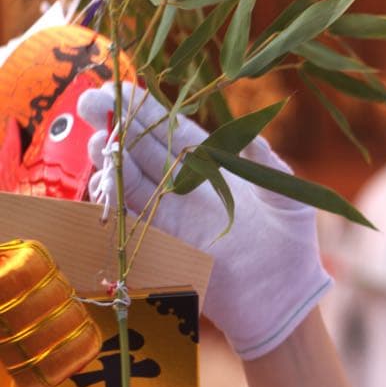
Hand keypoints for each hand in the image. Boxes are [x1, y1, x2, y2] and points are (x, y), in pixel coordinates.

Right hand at [77, 83, 330, 358]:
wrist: (285, 295)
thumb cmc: (293, 243)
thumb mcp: (286, 194)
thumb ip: (265, 160)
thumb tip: (250, 132)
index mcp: (216, 166)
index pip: (175, 131)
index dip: (149, 112)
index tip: (124, 90)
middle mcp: (189, 187)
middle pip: (147, 150)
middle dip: (118, 126)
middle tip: (91, 101)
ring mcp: (175, 215)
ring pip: (135, 181)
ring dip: (113, 161)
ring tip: (95, 141)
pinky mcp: (168, 244)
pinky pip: (136, 218)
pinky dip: (120, 201)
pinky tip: (107, 181)